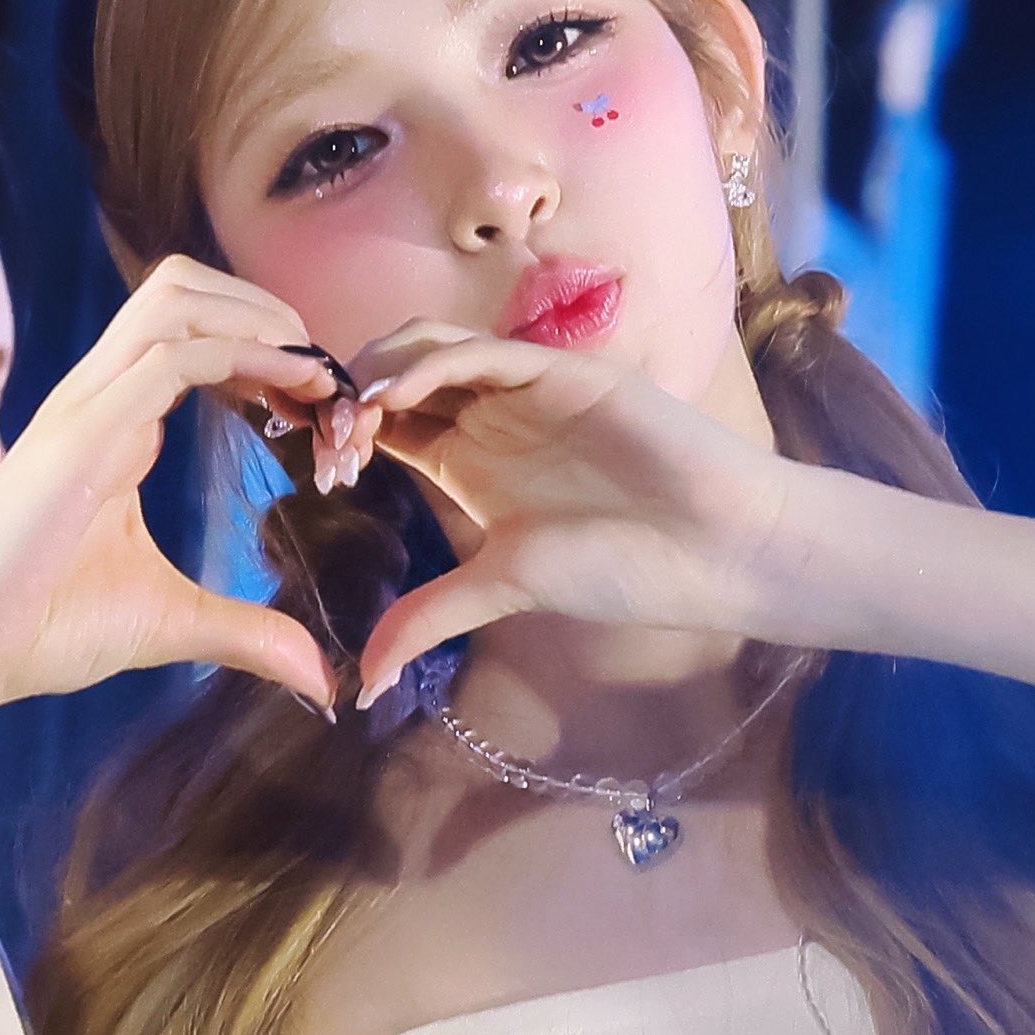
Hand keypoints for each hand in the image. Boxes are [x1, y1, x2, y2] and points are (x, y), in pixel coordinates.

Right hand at [0, 257, 341, 736]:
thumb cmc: (38, 629)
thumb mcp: (169, 622)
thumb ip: (244, 631)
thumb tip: (318, 677)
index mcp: (112, 420)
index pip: (193, 333)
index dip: (267, 347)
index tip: (324, 402)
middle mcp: (95, 397)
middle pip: (184, 287)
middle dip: (267, 310)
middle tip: (324, 376)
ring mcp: (83, 408)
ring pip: (176, 300)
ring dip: (259, 321)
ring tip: (315, 373)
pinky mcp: (78, 437)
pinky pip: (169, 358)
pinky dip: (242, 355)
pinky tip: (290, 390)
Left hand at [330, 323, 809, 703]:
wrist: (712, 550)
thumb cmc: (619, 568)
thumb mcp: (501, 589)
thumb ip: (428, 618)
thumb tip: (362, 685)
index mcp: (466, 458)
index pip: (383, 426)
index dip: (343, 437)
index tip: (321, 472)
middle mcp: (487, 415)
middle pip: (392, 377)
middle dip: (350, 399)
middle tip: (330, 441)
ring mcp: (521, 388)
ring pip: (427, 349)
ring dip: (381, 373)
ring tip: (357, 418)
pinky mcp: (558, 371)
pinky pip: (481, 351)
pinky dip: (430, 364)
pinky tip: (398, 395)